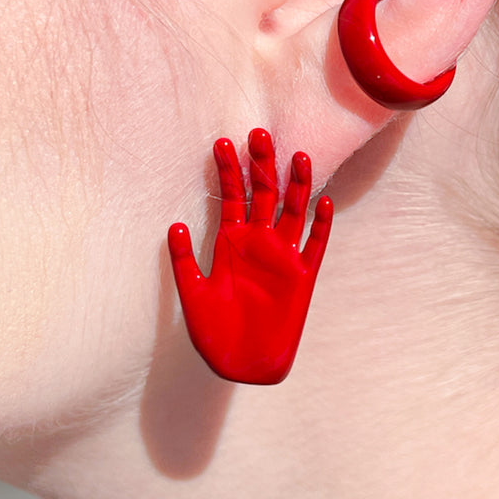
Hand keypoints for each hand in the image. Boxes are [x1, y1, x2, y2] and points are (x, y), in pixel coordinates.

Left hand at [168, 128, 332, 384]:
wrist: (241, 365)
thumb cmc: (214, 332)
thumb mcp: (192, 294)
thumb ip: (184, 261)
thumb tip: (175, 225)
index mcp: (231, 241)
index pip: (232, 196)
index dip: (228, 171)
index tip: (222, 143)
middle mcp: (259, 242)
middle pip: (263, 194)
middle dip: (261, 165)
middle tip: (258, 134)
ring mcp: (283, 257)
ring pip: (293, 211)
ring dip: (296, 185)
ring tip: (297, 155)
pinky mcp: (303, 277)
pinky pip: (316, 246)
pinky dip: (321, 225)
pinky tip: (324, 203)